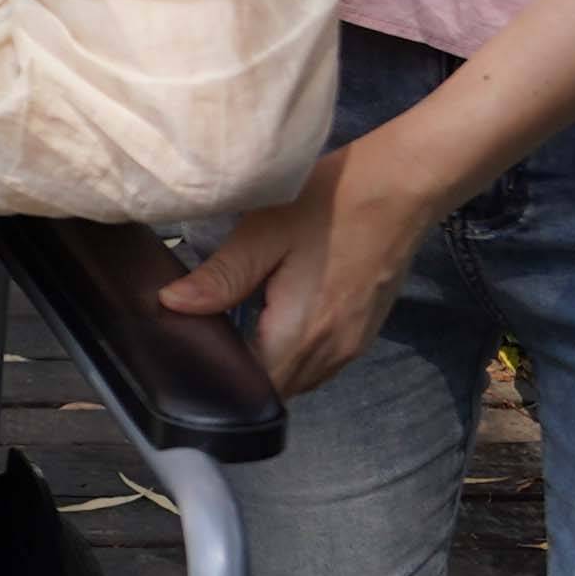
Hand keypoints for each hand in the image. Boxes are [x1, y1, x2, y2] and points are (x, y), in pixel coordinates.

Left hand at [158, 138, 435, 396]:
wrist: (403, 186)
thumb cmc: (330, 203)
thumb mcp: (263, 234)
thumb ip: (220, 279)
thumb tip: (171, 306)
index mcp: (302, 335)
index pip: (253, 389)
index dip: (222, 376)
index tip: (198, 350)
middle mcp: (332, 353)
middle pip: (277, 389)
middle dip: (244, 372)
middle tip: (212, 334)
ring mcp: (354, 346)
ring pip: (301, 378)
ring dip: (272, 363)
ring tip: (240, 327)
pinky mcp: (366, 331)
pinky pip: (322, 362)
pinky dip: (297, 352)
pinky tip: (278, 317)